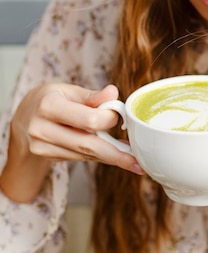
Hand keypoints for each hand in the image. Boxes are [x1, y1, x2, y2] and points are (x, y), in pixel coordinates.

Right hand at [10, 83, 142, 173]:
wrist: (24, 117)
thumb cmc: (51, 99)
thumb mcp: (69, 90)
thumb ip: (92, 96)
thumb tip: (114, 92)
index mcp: (49, 105)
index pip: (88, 119)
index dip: (109, 119)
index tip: (120, 116)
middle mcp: (42, 128)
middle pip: (87, 144)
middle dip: (115, 154)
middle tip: (137, 161)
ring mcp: (42, 145)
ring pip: (84, 155)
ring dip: (110, 157)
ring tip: (131, 159)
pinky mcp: (46, 156)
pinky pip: (78, 158)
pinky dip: (97, 156)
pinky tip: (111, 155)